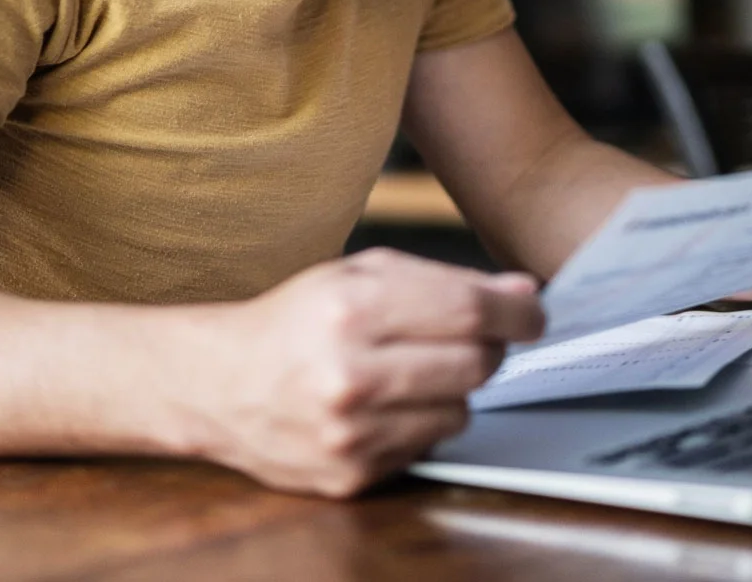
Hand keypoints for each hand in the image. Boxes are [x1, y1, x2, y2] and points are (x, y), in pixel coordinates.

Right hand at [191, 248, 542, 497]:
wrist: (219, 385)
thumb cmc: (295, 323)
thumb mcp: (358, 277)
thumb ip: (443, 281)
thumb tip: (521, 293)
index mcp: (351, 308)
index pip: (469, 309)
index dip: (517, 311)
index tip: (532, 313)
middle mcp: (350, 374)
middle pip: (476, 364)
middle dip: (485, 349)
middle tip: (463, 339)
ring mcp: (351, 432)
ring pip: (461, 413)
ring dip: (450, 392)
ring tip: (406, 375)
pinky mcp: (351, 475)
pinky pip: (427, 448)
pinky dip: (418, 426)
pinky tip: (381, 408)